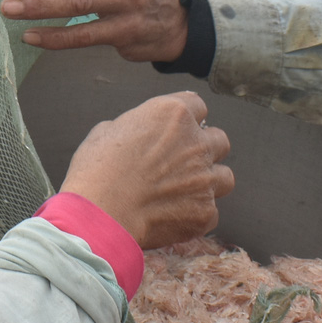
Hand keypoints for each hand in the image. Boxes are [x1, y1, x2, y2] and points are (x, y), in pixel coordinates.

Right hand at [62, 92, 232, 247]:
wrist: (100, 214)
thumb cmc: (96, 170)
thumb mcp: (108, 131)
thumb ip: (135, 127)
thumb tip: (138, 134)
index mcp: (173, 114)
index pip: (198, 105)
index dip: (186, 118)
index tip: (177, 129)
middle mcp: (196, 143)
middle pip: (219, 140)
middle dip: (204, 149)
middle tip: (183, 162)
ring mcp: (205, 179)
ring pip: (225, 177)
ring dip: (209, 181)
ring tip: (185, 191)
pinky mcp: (205, 212)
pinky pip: (211, 212)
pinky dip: (196, 214)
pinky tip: (174, 216)